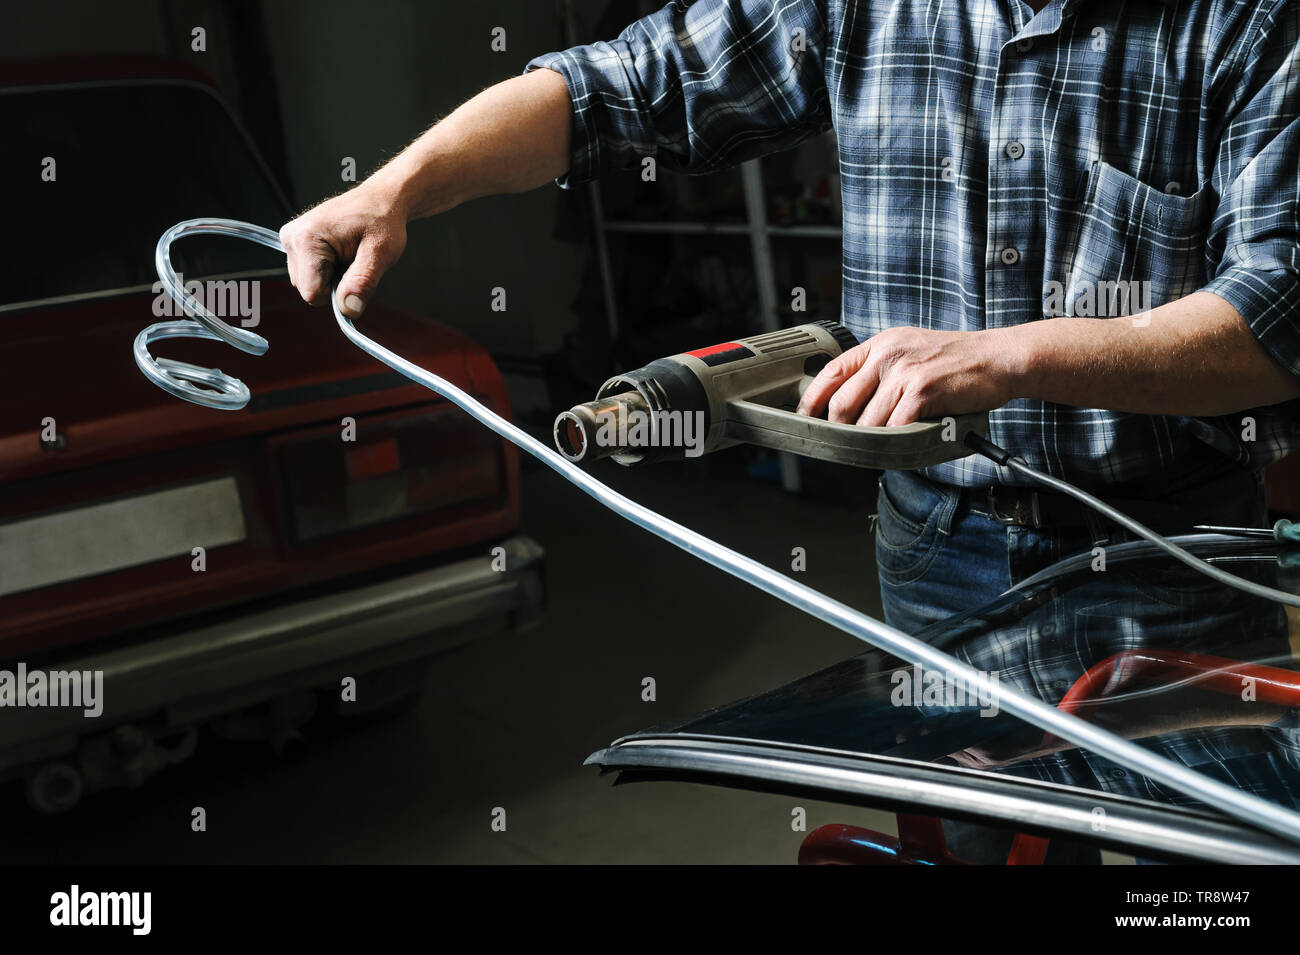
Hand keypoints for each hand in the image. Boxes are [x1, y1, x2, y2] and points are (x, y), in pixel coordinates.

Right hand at [279, 181, 408, 317]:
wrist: (381, 200)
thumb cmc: (382, 221)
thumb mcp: (380, 254)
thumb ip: (362, 282)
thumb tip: (348, 310)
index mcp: (307, 239)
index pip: (312, 293)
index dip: (338, 294)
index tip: (356, 274)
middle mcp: (292, 238)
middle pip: (308, 290)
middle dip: (335, 284)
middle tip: (355, 261)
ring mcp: (291, 239)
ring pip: (308, 284)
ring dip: (332, 278)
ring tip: (349, 255)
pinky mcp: (296, 242)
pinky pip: (309, 273)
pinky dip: (327, 270)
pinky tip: (340, 254)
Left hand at [795, 326, 1019, 425]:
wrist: (998, 358)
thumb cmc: (955, 361)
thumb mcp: (910, 351)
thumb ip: (880, 370)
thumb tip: (849, 403)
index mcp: (880, 345)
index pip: (831, 372)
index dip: (812, 399)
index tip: (805, 418)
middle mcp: (888, 355)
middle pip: (841, 403)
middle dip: (839, 431)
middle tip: (847, 444)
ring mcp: (904, 373)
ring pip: (867, 422)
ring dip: (871, 442)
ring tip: (880, 448)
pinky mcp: (922, 392)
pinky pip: (894, 428)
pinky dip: (895, 443)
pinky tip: (902, 444)